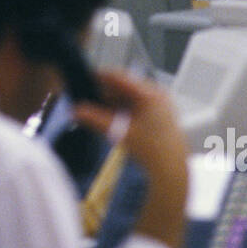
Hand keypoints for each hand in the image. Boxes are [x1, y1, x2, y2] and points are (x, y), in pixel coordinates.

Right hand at [74, 70, 188, 247]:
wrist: (171, 170)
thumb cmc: (149, 150)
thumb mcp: (120, 132)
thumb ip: (96, 119)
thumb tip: (75, 110)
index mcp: (149, 93)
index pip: (119, 77)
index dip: (100, 77)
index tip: (83, 80)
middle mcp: (157, 94)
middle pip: (125, 86)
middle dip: (105, 93)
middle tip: (87, 100)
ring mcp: (161, 103)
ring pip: (130, 96)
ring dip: (114, 102)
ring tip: (97, 111)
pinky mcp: (160, 113)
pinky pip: (138, 104)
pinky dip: (124, 109)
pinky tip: (113, 118)